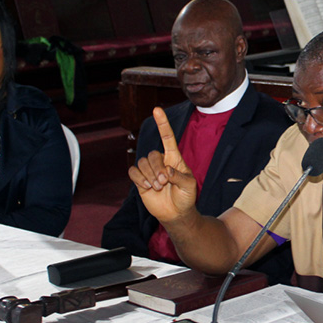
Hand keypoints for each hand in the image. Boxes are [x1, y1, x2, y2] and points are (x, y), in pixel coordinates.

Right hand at [128, 107, 197, 222]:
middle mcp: (161, 161)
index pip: (167, 137)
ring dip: (149, 175)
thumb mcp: (190, 186)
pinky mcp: (140, 180)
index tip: (157, 109)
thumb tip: (166, 171)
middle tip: (164, 182)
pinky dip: (139, 179)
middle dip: (157, 168)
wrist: (176, 213)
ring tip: (158, 187)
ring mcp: (149, 170)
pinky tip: (147, 187)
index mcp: (174, 158)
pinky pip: (133, 172)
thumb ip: (180, 177)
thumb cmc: (186, 197)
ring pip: (142, 162)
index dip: (162, 123)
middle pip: (152, 154)